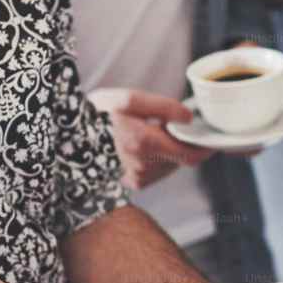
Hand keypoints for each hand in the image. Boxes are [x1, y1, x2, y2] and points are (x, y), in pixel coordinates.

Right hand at [89, 88, 214, 189]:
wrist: (69, 135)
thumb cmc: (97, 114)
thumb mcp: (129, 99)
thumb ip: (164, 106)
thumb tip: (188, 118)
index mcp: (143, 143)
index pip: (190, 155)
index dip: (205, 148)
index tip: (212, 139)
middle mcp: (141, 166)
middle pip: (182, 160)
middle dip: (183, 144)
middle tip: (174, 126)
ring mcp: (136, 178)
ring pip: (170, 166)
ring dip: (170, 151)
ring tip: (152, 133)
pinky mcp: (132, 182)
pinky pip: (157, 172)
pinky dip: (158, 159)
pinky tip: (144, 145)